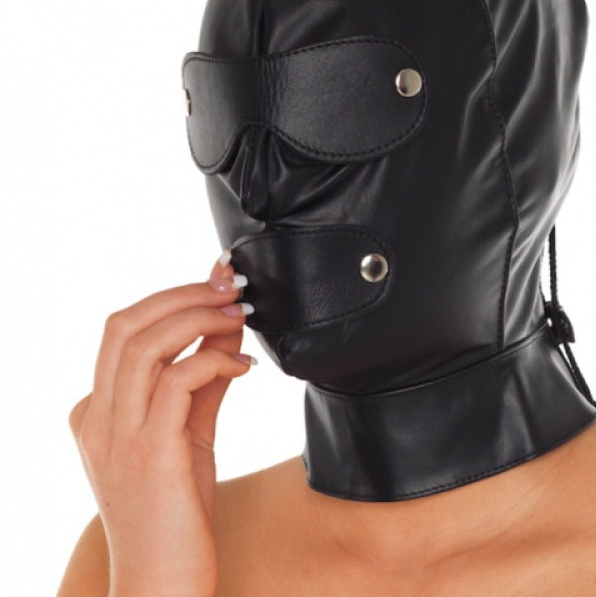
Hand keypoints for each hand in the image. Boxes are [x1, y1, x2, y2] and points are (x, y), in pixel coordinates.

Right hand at [68, 252, 256, 596]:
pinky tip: (242, 366)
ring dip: (198, 319)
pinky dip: (212, 361)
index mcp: (97, 412)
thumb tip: (227, 332)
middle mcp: (97, 418)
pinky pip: (176, 383)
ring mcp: (117, 436)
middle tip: (229, 289)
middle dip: (181, 295)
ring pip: (144, 345)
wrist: (163, 583)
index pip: (122, 330)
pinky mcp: (148, 453)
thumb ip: (202, 382)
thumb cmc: (175, 511)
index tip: (214, 284)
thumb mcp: (188, 434)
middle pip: (124, 325)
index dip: (170, 297)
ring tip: (239, 315)